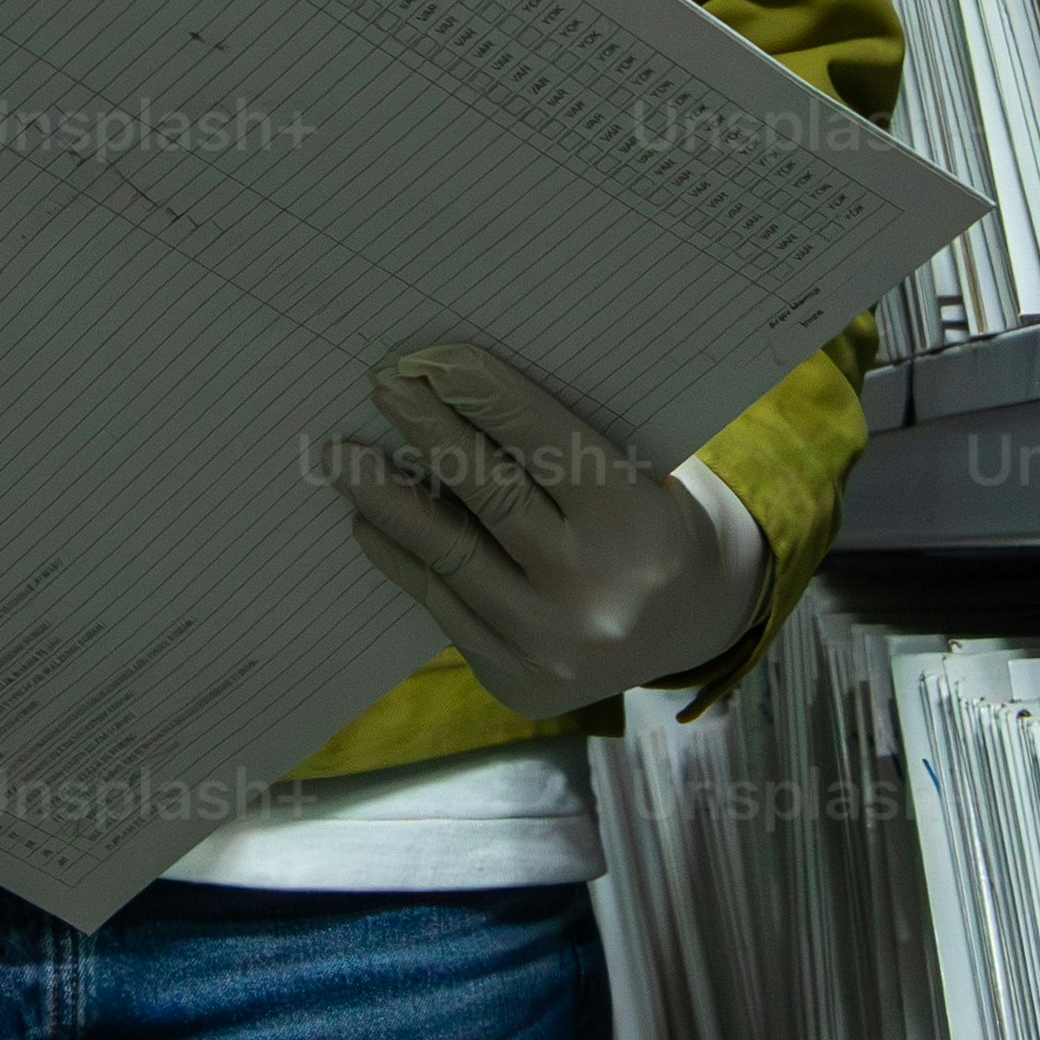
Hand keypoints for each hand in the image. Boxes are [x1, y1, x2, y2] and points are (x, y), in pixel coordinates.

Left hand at [331, 339, 769, 722]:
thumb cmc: (658, 520)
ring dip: (385, 499)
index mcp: (635, 522)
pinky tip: (370, 518)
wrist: (697, 626)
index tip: (429, 359)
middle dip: (429, 432)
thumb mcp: (641, 471)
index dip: (482, 396)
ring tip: (342, 455)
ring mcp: (551, 644)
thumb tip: (455, 394)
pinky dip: (403, 556)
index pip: (545, 444)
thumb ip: (564, 447)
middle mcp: (593, 589)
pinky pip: (444, 605)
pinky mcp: (517, 679)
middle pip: (489, 495)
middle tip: (383, 384)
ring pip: (450, 557)